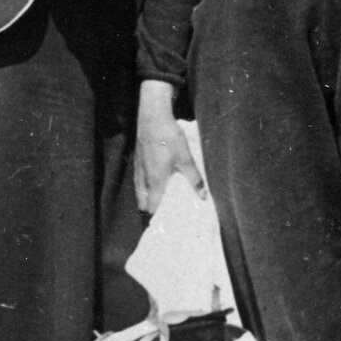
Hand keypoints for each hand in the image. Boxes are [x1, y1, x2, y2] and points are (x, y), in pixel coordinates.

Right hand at [135, 80, 205, 216]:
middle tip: (160, 213)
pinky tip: (151, 180)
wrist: (152, 117)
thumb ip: (195, 180)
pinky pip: (138, 178)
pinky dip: (143, 185)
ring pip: (138, 189)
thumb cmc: (169, 138)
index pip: (152, 206)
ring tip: (155, 200)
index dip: (157, 216)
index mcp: (155, 181)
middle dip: (149, 208)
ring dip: (145, 197)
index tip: (164, 223)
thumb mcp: (186, 159)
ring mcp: (138, 167)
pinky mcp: (137, 158)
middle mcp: (144, 177)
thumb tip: (203, 196)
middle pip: (142, 201)